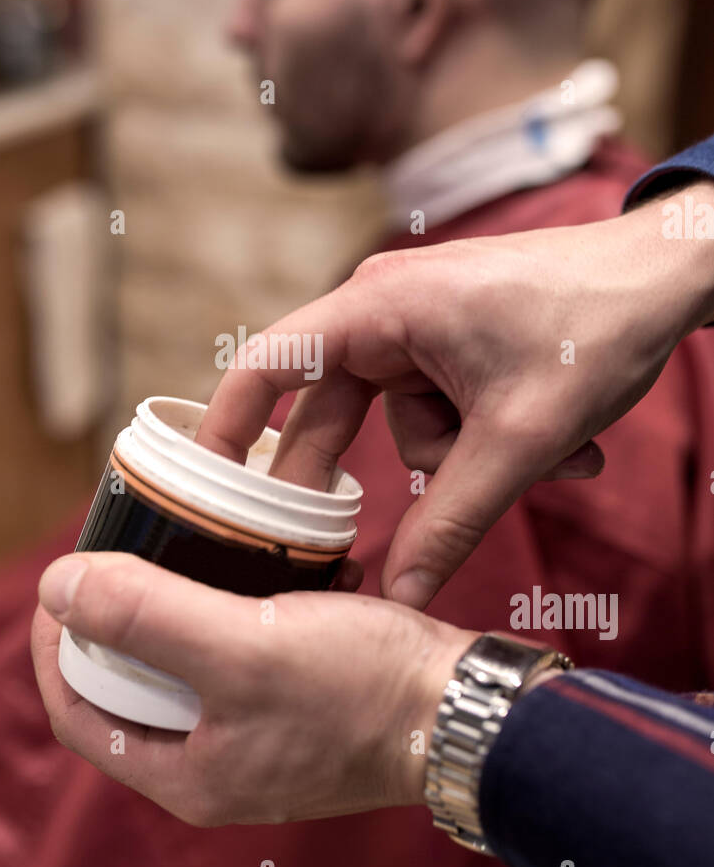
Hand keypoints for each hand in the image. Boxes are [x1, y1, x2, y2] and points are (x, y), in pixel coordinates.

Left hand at [31, 552, 476, 824]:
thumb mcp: (243, 645)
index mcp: (187, 776)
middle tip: (124, 552)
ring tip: (191, 547)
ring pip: (190, 668)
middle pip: (131, 689)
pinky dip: (241, 610)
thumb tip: (54, 584)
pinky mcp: (302, 712)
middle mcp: (217, 769)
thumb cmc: (363, 687)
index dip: (58, 646)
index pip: (79, 714)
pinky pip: (244, 658)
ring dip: (183, 606)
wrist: (471, 708)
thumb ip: (145, 617)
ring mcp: (262, 743)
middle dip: (120, 619)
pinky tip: (263, 566)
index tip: (66, 578)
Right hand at [196, 182, 713, 607]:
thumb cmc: (595, 328)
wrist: (670, 275)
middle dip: (370, 474)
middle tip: (348, 545)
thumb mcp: (517, 441)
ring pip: (401, 422)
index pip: (266, 364)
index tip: (200, 487)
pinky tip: (563, 445)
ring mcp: (419, 323)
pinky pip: (439, 408)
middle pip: (332, 410)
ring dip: (467, 458)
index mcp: (379, 309)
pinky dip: (489, 437)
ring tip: (551, 457)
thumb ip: (451, 521)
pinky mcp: (451, 338)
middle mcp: (384, 309)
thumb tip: (399, 591)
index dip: (224, 426)